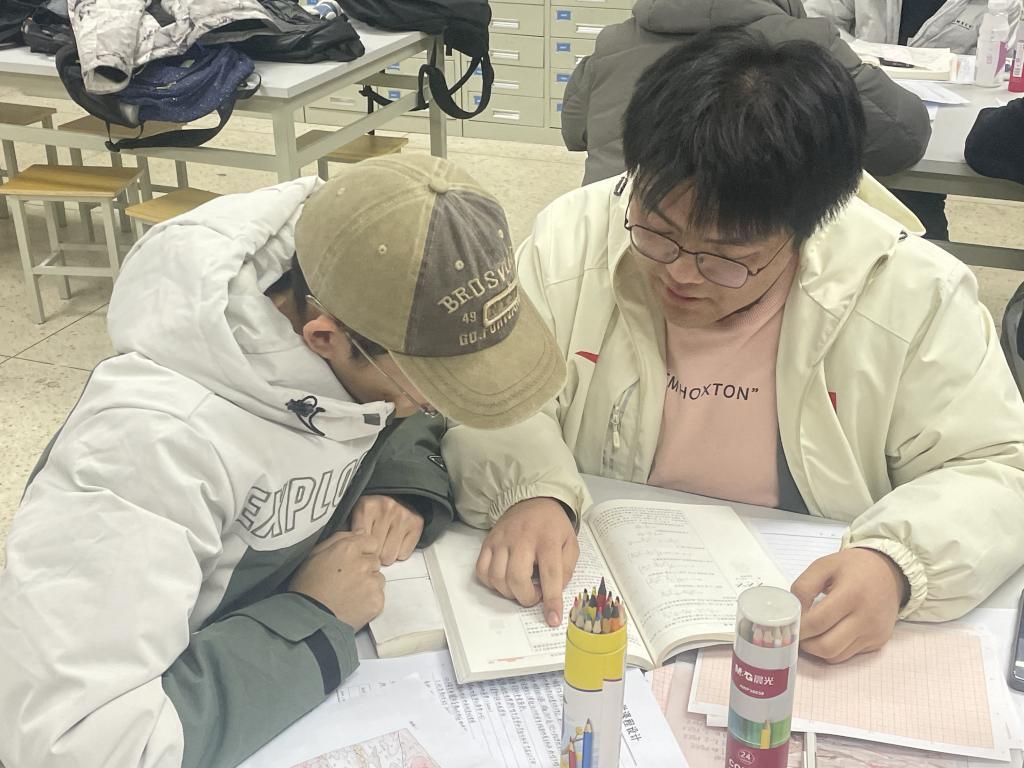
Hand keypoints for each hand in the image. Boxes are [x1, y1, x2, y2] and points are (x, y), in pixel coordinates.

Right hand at [289, 530, 384, 631]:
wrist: (309, 620)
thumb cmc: (307, 587)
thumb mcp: (314, 555)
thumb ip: (339, 538)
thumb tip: (359, 531)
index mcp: (348, 548)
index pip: (371, 541)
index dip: (362, 551)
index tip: (352, 561)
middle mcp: (364, 563)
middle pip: (374, 560)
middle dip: (365, 568)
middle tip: (347, 580)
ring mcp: (372, 583)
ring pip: (378, 578)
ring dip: (368, 583)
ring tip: (349, 594)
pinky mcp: (377, 601)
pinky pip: (379, 596)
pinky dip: (369, 600)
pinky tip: (354, 604)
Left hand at [351, 495, 423, 565]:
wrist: (398, 493)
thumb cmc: (373, 509)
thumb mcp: (354, 514)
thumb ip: (347, 531)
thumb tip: (341, 552)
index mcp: (366, 505)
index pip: (359, 542)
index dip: (358, 548)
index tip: (358, 547)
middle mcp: (386, 509)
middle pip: (374, 552)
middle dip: (373, 553)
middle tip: (372, 546)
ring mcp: (403, 516)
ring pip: (389, 556)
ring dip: (386, 554)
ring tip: (384, 544)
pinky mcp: (416, 523)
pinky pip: (404, 554)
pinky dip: (399, 552)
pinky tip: (395, 541)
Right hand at [475, 497, 578, 627]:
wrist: (532, 500)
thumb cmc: (553, 527)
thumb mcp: (570, 543)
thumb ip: (567, 568)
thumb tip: (554, 592)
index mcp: (548, 539)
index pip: (550, 573)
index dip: (552, 599)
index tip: (553, 619)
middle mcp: (522, 538)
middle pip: (517, 577)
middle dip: (526, 597)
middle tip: (535, 596)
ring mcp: (501, 540)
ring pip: (497, 577)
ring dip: (509, 592)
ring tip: (521, 587)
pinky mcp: (488, 542)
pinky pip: (482, 570)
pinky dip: (491, 583)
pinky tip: (504, 580)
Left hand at [791, 548, 907, 663]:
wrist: (889, 572)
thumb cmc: (853, 567)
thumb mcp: (823, 565)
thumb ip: (803, 586)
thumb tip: (794, 612)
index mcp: (852, 594)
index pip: (818, 622)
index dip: (799, 627)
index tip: (789, 624)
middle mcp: (866, 618)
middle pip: (826, 646)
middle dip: (805, 643)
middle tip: (797, 632)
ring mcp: (874, 633)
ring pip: (835, 656)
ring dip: (817, 649)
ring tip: (810, 633)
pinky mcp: (878, 642)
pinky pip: (848, 655)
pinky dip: (833, 649)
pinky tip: (829, 633)